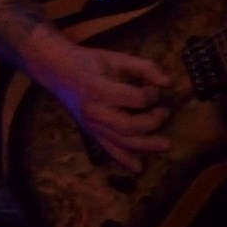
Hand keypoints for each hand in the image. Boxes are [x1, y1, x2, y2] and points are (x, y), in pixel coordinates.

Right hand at [24, 29, 170, 169]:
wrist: (57, 71)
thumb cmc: (88, 62)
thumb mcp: (116, 58)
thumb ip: (144, 67)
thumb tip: (168, 83)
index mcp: (100, 89)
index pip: (135, 99)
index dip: (152, 95)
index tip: (156, 88)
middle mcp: (94, 111)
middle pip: (130, 127)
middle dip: (153, 122)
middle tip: (164, 112)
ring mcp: (91, 125)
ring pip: (122, 143)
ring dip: (146, 146)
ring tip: (166, 145)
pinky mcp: (90, 132)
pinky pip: (108, 150)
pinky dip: (124, 160)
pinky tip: (138, 168)